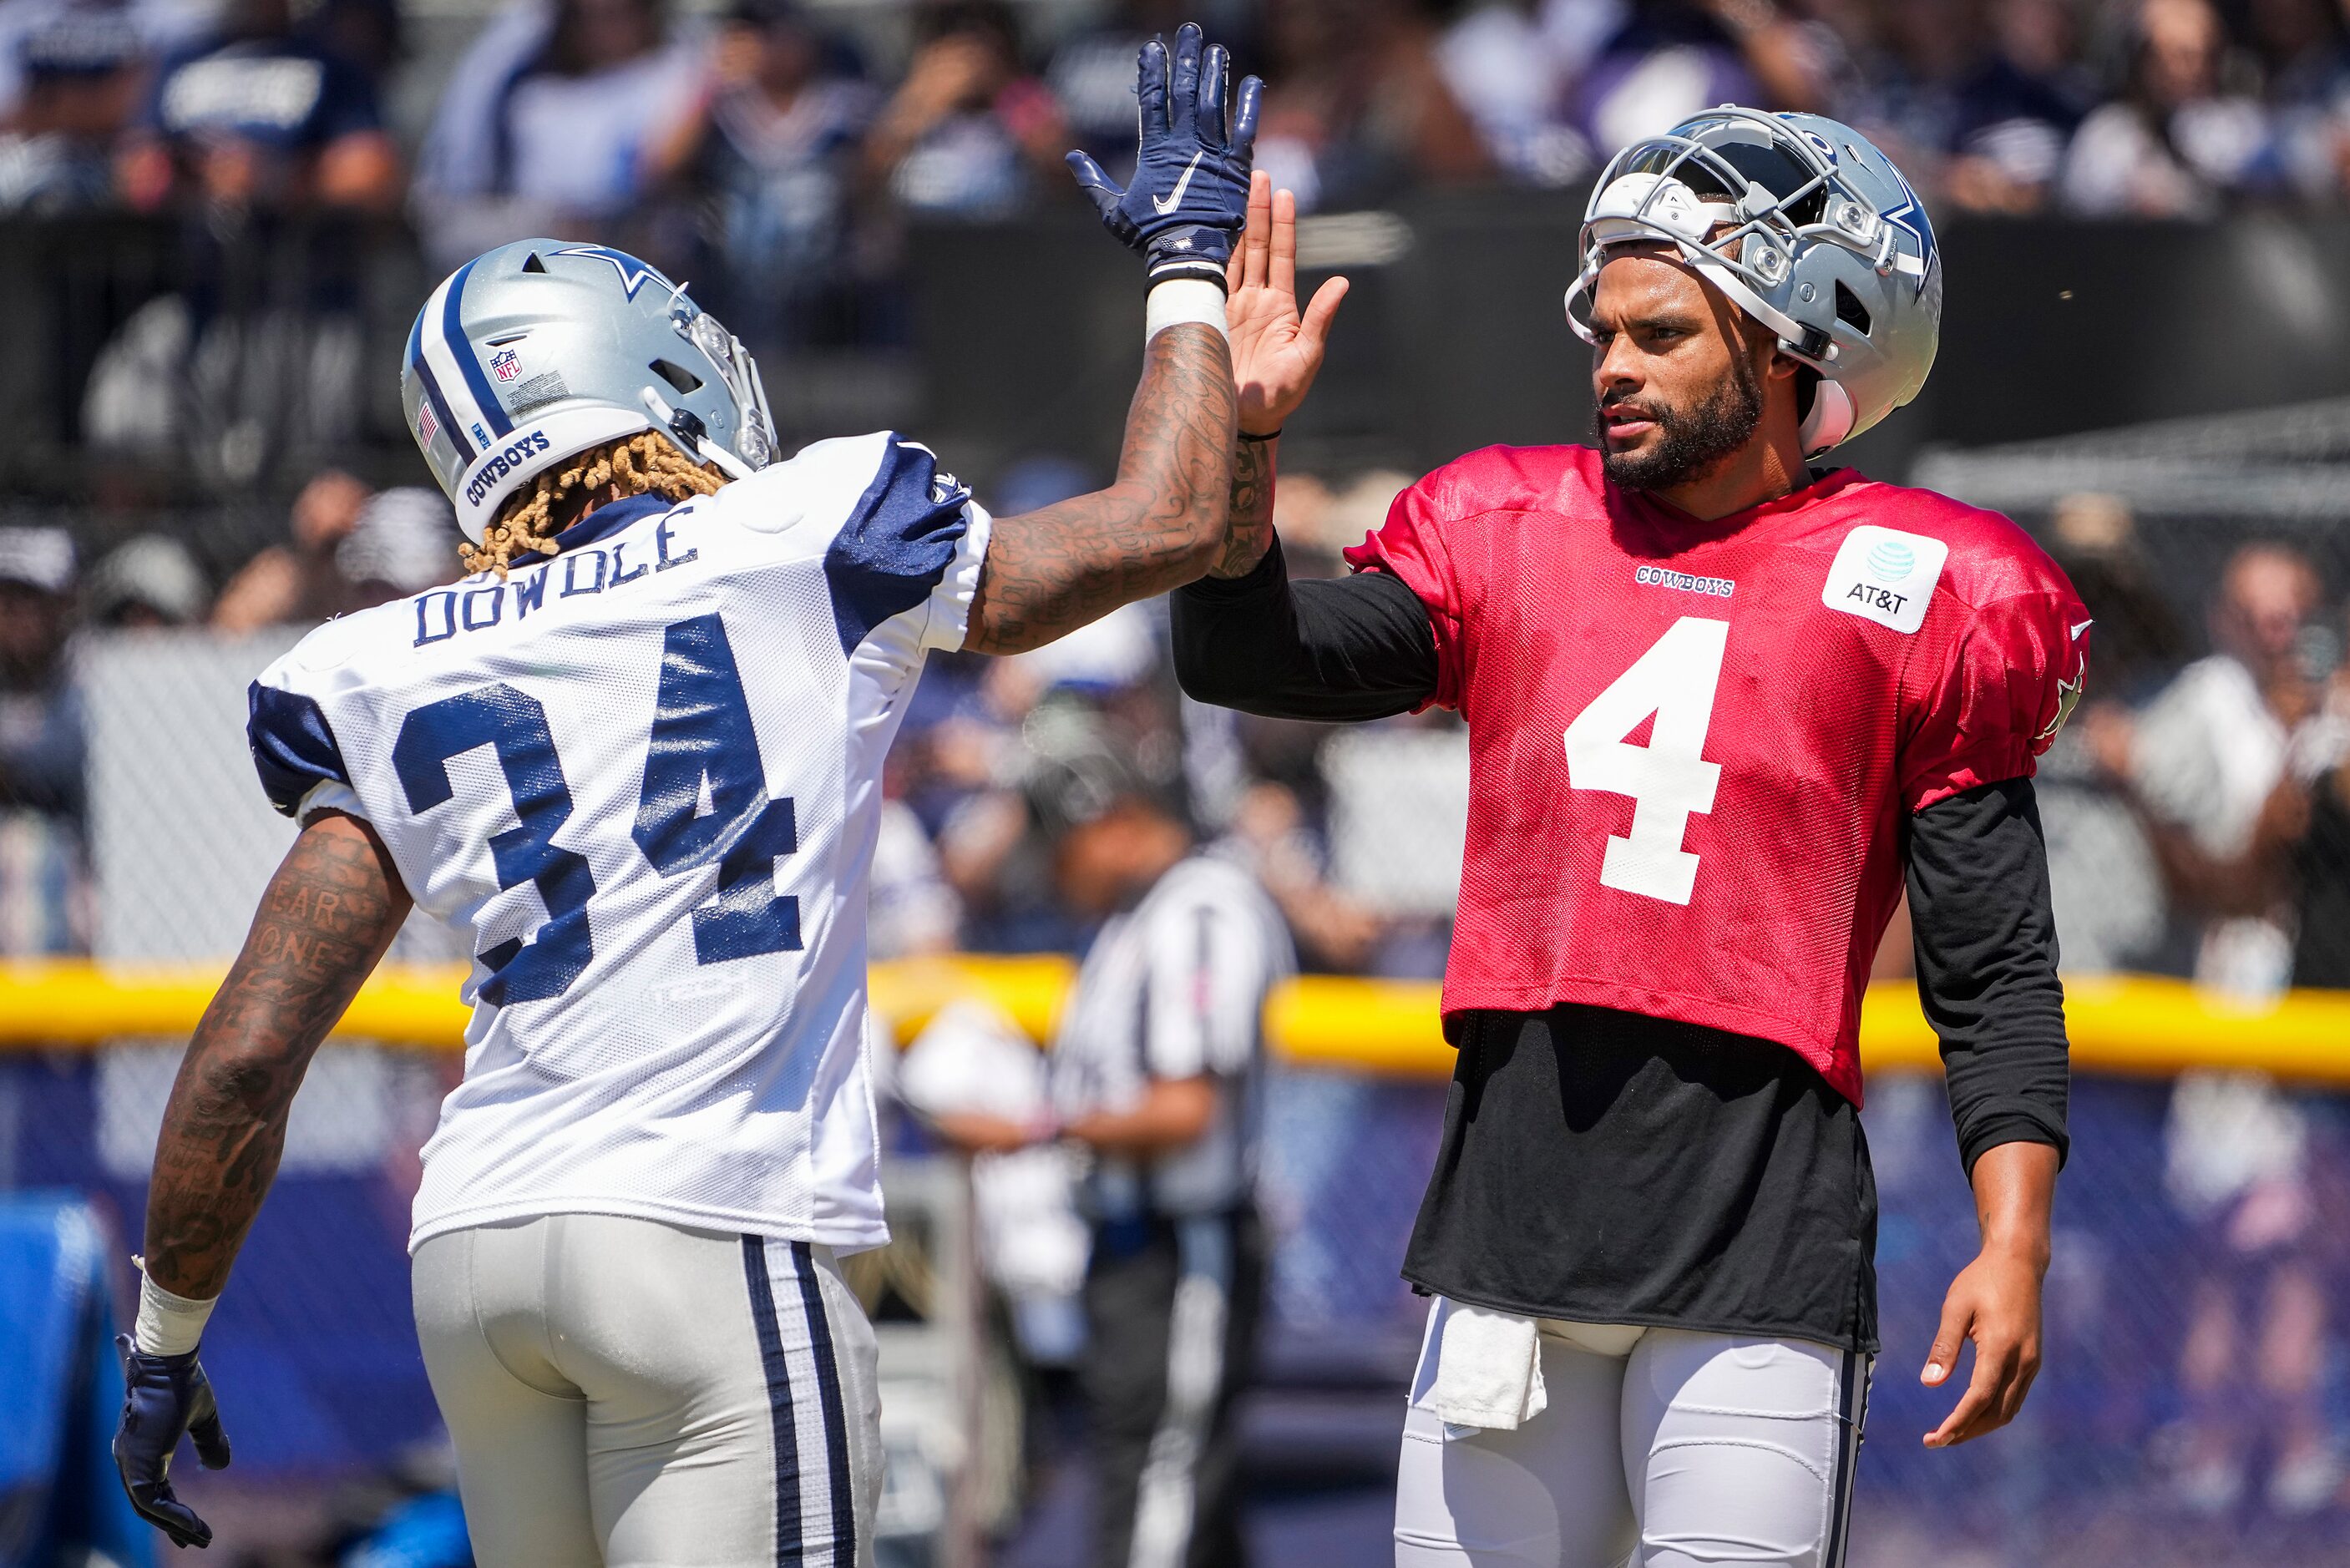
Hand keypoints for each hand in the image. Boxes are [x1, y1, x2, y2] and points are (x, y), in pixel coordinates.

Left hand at [113, 1335, 232, 1548]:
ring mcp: (129, 1462)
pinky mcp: (138, 1464)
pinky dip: (174, 1516)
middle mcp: (128, 1458)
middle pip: (147, 1504)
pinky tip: (194, 1525)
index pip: (153, 1489)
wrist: (168, 1361)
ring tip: (201, 1537)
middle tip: (197, 1540)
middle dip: (174, 1525)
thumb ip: (209, 1441)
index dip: (174, 1509)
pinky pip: (153, 1502)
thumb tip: (218, 1467)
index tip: (194, 1527)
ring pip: (149, 1508)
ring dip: (176, 1525)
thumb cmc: (184, 1381)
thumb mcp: (203, 1416)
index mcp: (139, 1447)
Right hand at [1067, 22, 1260, 285]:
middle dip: (1186, 60)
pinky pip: (1246, 130)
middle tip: (1189, 33)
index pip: (1152, 101)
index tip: (1152, 48)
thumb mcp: (1114, 212)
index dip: (1153, 72)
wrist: (1187, 257)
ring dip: (1215, 73)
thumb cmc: (1149, 238)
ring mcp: (1212, 154)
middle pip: (1185, 92)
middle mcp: (1185, 146)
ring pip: (1215, 103)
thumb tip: (1071, 157)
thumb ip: (1094, 181)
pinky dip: (1250, 105)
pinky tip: (1253, 82)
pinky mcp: (1236, 167)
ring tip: (1216, 49)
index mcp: (1155, 152)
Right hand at [1224, 171, 1346, 435]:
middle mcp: (1256, 300)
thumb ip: (1321, 320)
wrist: (1245, 420)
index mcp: (1281, 306)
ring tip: (1236, 191)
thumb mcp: (1308, 356)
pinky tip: (1208, 228)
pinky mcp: (1212, 317)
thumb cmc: (1282, 394)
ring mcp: (1232, 307)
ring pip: (1234, 256)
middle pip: (1258, 247)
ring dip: (1236, 225)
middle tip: (1259, 176)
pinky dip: (1210, 253)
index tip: (1284, 193)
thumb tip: (1342, 284)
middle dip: (1258, 211)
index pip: (1283, 256)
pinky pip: (1211, 279)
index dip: (1283, 224)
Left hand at [1920, 1246, 2042, 1446]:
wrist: (2018, 1263)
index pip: (1979, 1398)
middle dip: (1967, 1431)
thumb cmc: (1980, 1281)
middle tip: (1936, 1440)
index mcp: (2002, 1348)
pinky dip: (1993, 1411)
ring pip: (2009, 1409)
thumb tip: (1929, 1384)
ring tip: (1950, 1432)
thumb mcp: (1955, 1307)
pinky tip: (1972, 1412)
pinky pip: (2015, 1397)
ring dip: (1981, 1425)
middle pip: (1997, 1413)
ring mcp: (2032, 1363)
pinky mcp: (2032, 1360)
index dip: (1957, 1423)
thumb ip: (1944, 1346)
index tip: (1935, 1439)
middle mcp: (2023, 1361)